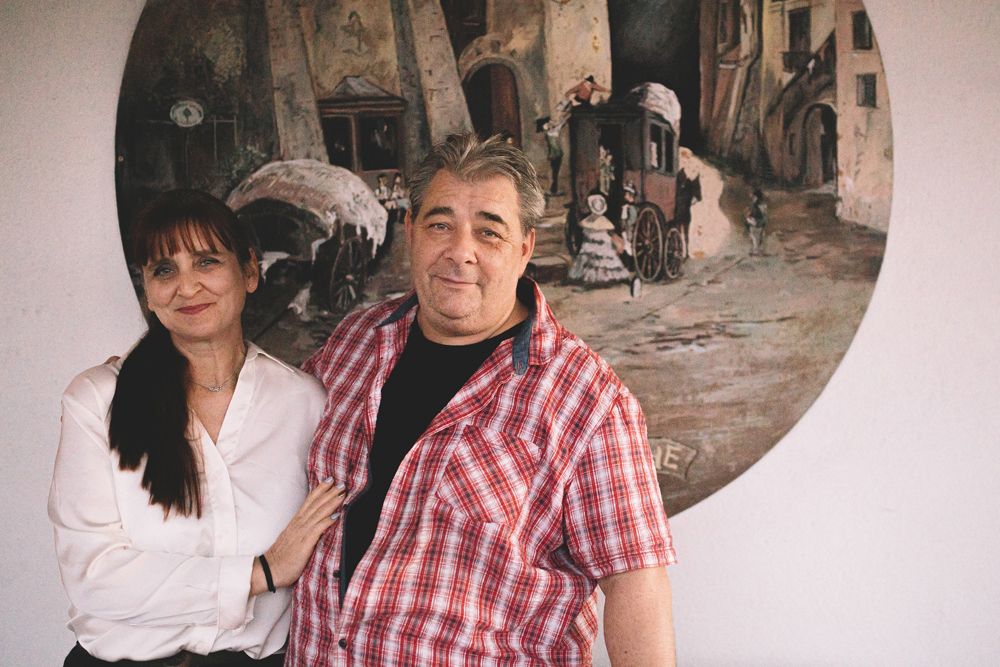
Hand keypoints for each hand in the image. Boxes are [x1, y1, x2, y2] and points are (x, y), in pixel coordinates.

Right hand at [251, 479, 344, 594]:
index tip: (329, 480)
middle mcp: (299, 524)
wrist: (269, 571)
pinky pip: (318, 529)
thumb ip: (303, 531)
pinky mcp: (304, 543)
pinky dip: (328, 520)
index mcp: (296, 522)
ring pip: (319, 512)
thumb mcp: (293, 539)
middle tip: (341, 483)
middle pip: (316, 503)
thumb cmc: (281, 558)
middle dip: (329, 492)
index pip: (309, 501)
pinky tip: (337, 515)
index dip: (320, 490)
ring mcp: (302, 532)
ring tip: (342, 493)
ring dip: (332, 502)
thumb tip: (315, 526)